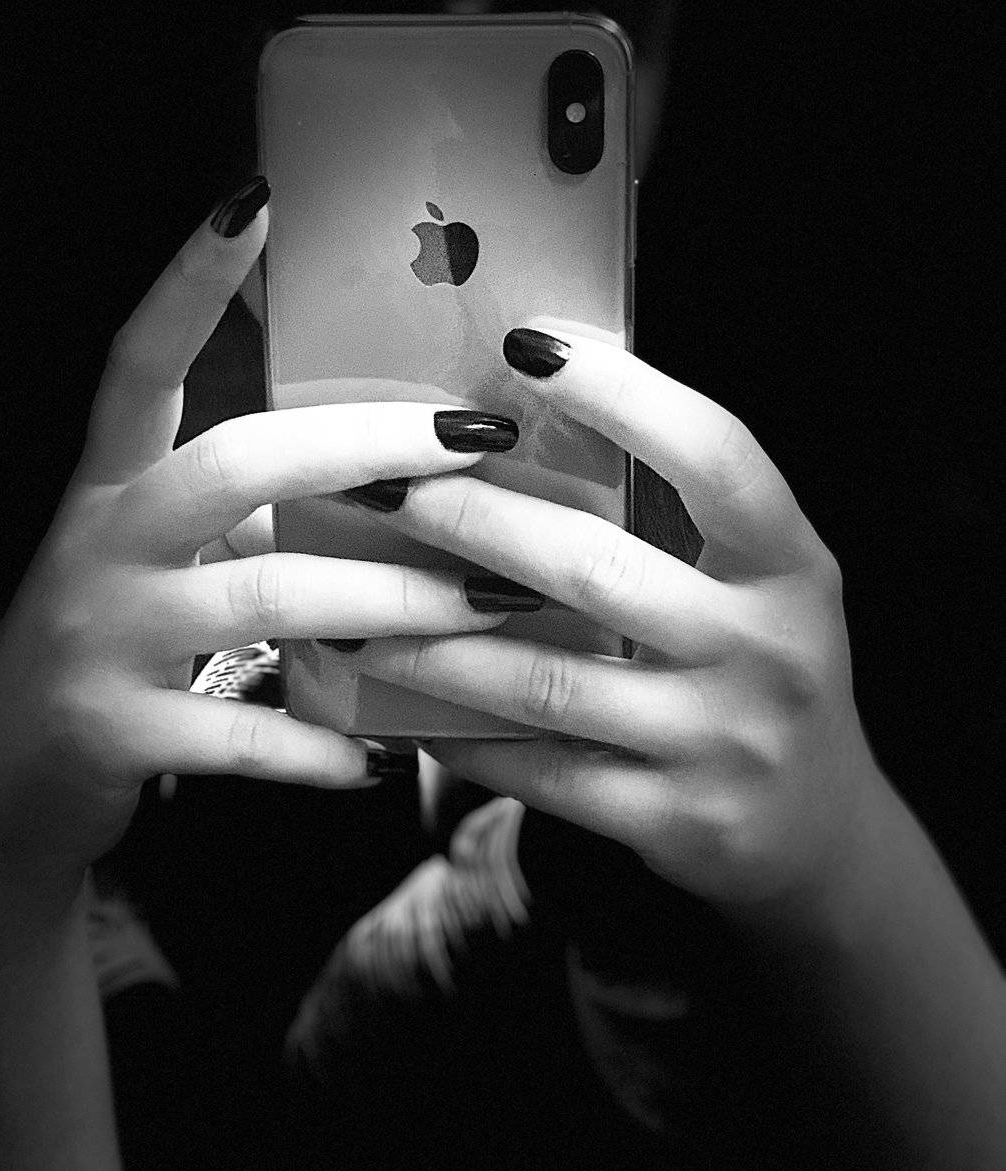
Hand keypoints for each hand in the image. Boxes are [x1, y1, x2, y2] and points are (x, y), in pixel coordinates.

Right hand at [0, 185, 516, 887]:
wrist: (8, 788)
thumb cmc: (114, 653)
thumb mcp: (162, 567)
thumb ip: (250, 524)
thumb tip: (392, 489)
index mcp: (113, 489)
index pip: (140, 361)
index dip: (188, 280)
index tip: (253, 200)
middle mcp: (104, 545)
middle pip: (236, 461)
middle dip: (367, 446)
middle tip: (477, 437)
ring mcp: (105, 638)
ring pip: (268, 597)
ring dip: (392, 601)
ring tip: (488, 606)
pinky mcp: (118, 732)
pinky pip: (249, 733)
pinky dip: (325, 746)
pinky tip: (385, 756)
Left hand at [350, 318, 887, 922]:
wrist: (817, 825)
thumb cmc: (757, 667)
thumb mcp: (754, 582)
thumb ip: (671, 516)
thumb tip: (525, 420)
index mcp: (791, 565)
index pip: (715, 457)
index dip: (624, 395)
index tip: (528, 346)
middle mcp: (768, 650)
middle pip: (596, 569)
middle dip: (473, 520)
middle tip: (383, 486)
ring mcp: (721, 741)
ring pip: (549, 680)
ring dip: (436, 641)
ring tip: (354, 608)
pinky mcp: (675, 820)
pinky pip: (542, 772)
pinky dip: (461, 737)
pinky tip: (400, 705)